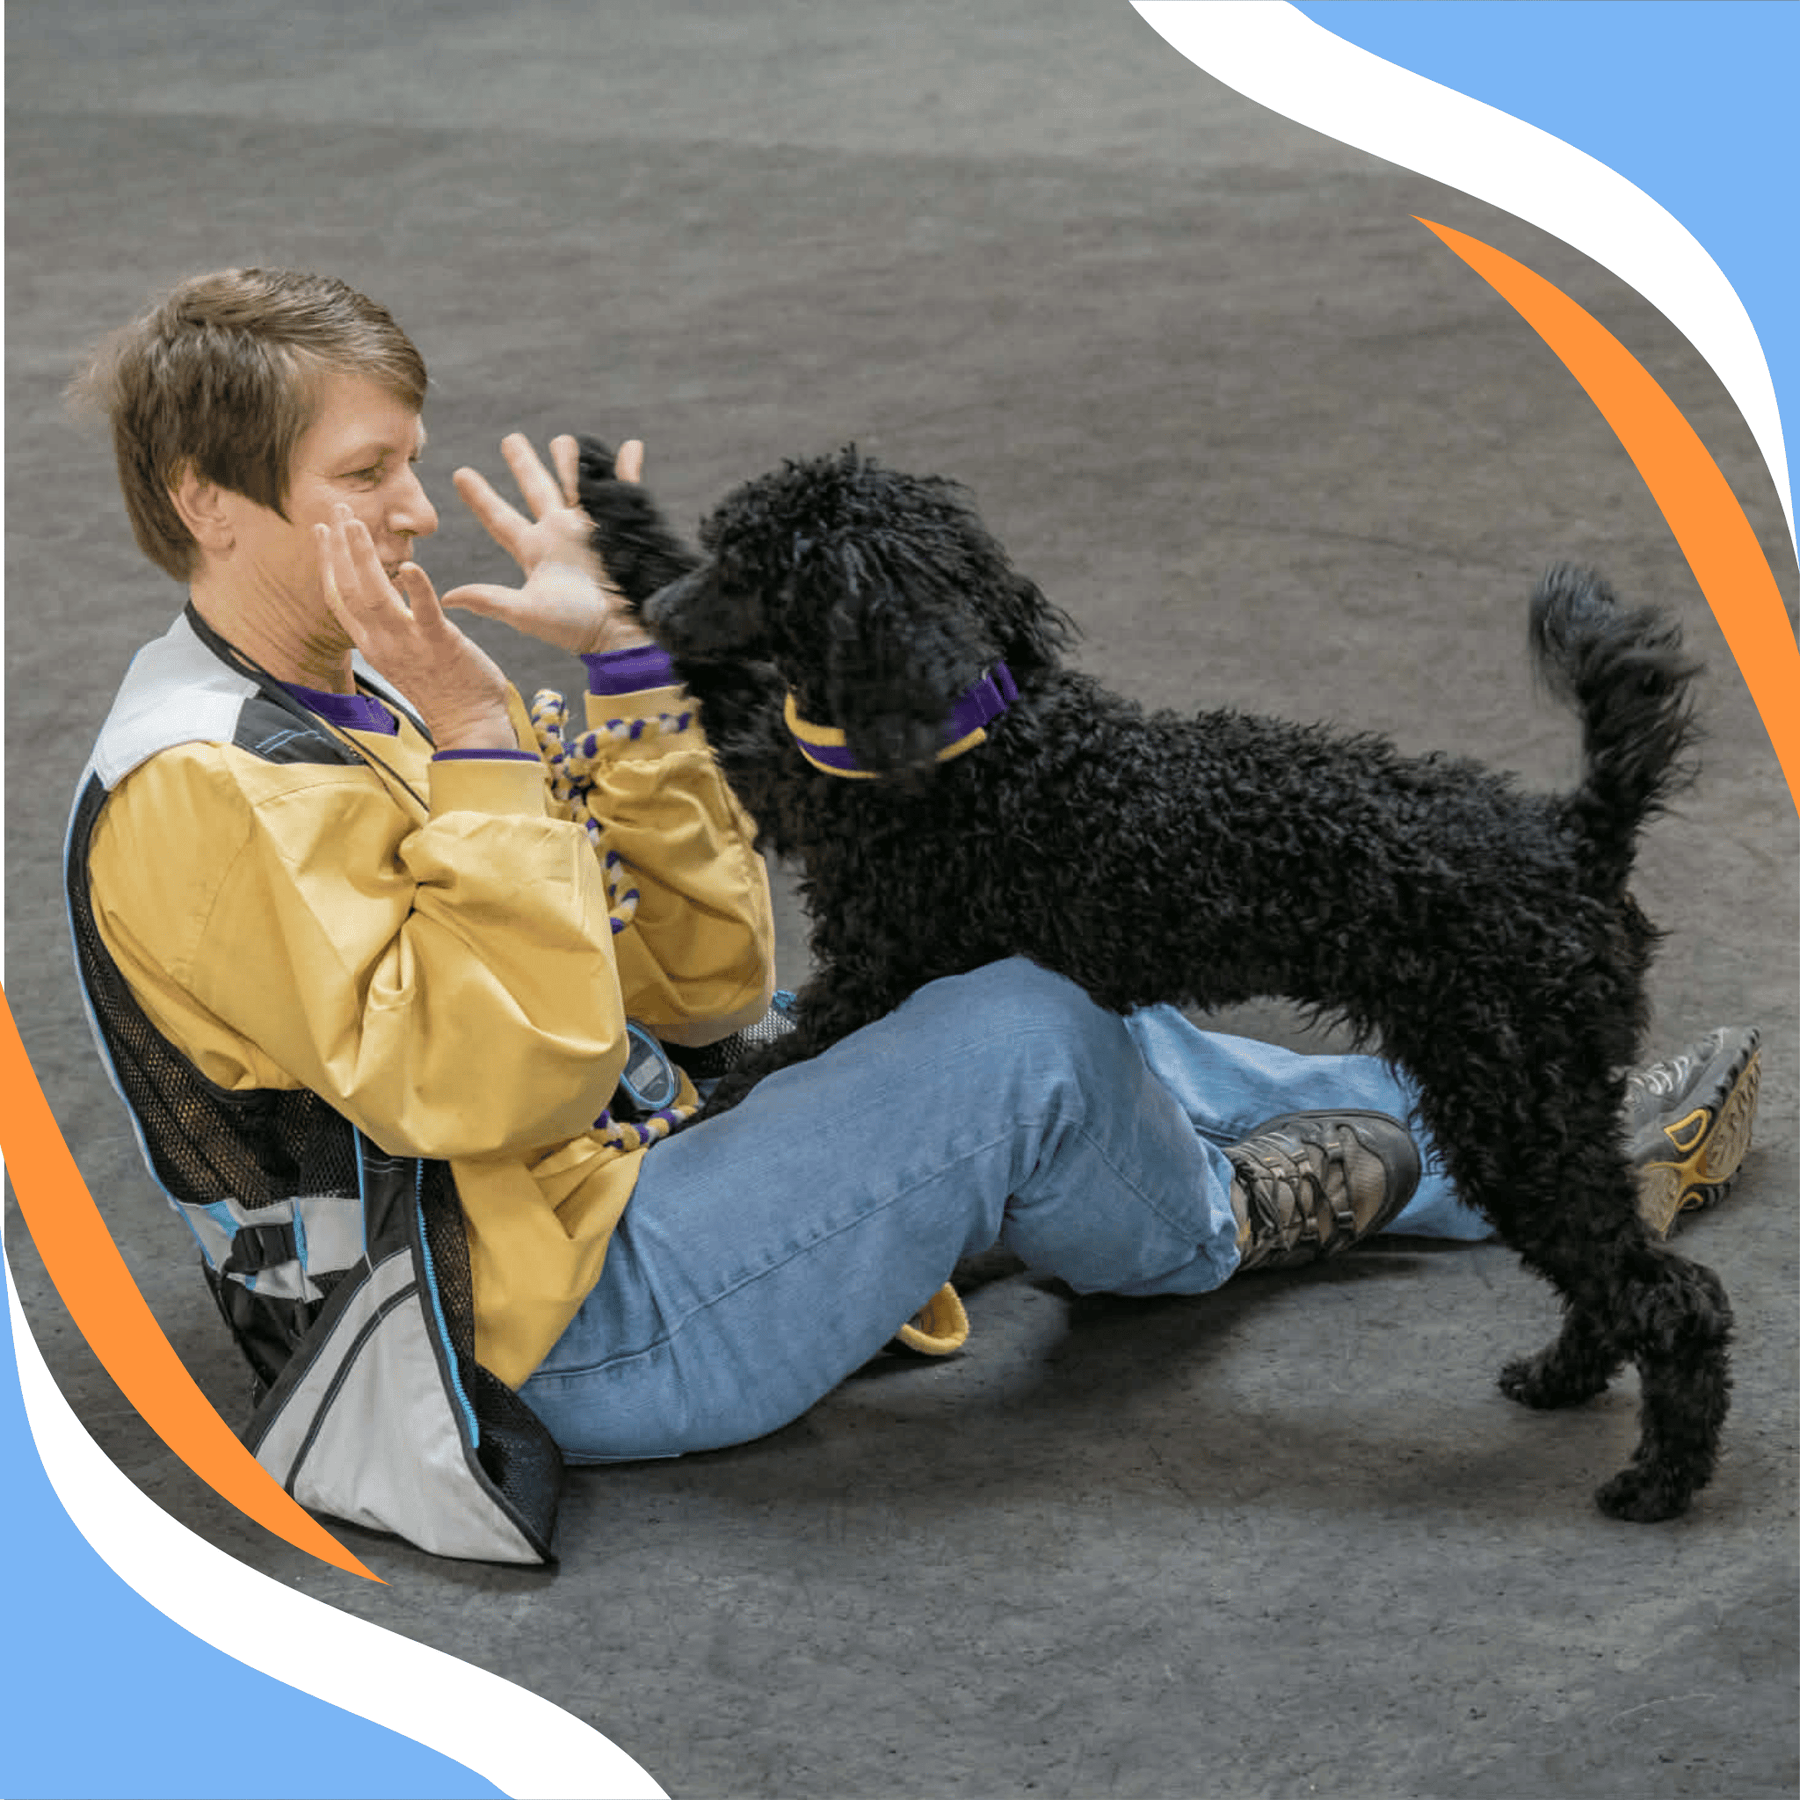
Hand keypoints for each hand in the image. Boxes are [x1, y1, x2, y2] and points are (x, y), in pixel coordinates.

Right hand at [315, 507, 517, 751]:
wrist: (469, 726)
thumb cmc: (443, 689)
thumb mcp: (405, 655)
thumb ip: (391, 627)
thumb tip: (389, 595)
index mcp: (371, 644)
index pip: (338, 597)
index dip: (327, 562)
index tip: (321, 529)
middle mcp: (381, 644)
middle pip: (349, 589)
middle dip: (340, 547)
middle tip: (337, 508)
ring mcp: (408, 645)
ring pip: (375, 596)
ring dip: (363, 557)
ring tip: (355, 523)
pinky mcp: (440, 646)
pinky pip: (424, 613)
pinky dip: (417, 588)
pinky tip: (408, 565)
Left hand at [443, 434, 654, 655]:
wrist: (620, 631)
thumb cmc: (573, 626)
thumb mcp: (527, 612)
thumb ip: (490, 600)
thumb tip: (446, 597)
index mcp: (535, 551)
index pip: (500, 518)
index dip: (480, 498)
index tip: (460, 473)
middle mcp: (559, 535)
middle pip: (537, 490)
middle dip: (525, 464)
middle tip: (511, 439)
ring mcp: (589, 530)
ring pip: (575, 484)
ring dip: (569, 462)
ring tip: (563, 440)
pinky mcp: (621, 528)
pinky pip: (625, 490)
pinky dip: (627, 469)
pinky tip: (630, 447)